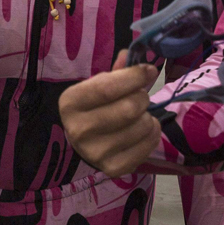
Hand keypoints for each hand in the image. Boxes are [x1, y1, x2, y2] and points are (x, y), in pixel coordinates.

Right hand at [58, 52, 162, 176]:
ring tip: (139, 115)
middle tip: (140, 97)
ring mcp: (95, 153)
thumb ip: (118, 70)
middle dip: (142, 98)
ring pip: (141, 126)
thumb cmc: (95, 107)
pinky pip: (148, 145)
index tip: (149, 70)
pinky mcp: (113, 169)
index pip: (107, 88)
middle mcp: (78, 130)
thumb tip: (134, 56)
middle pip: (128, 108)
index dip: (134, 77)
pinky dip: (153, 133)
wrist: (87, 142)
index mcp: (70, 103)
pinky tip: (144, 130)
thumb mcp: (99, 84)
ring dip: (148, 116)